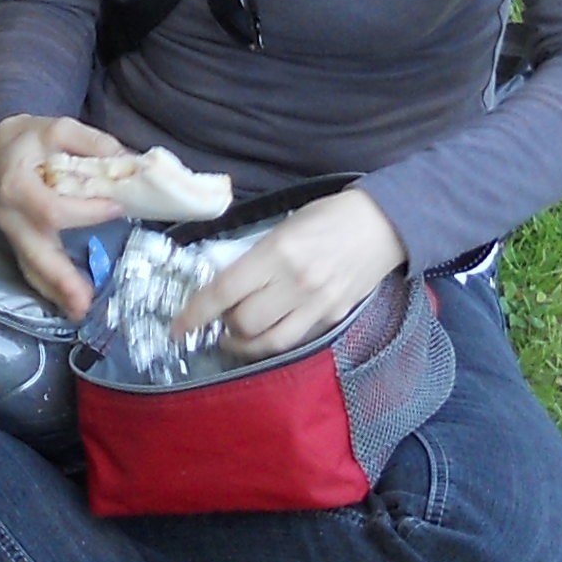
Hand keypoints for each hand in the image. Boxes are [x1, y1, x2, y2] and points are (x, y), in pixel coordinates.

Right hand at [0, 112, 132, 318]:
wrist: (2, 146)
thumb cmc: (33, 139)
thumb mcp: (61, 128)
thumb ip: (94, 143)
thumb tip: (132, 163)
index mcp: (17, 184)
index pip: (51, 208)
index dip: (84, 212)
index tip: (116, 208)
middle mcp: (9, 214)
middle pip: (34, 251)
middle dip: (60, 278)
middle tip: (85, 301)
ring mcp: (11, 233)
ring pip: (31, 267)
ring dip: (56, 291)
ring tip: (80, 311)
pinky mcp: (18, 243)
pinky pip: (32, 270)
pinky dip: (50, 289)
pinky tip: (70, 304)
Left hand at [173, 188, 405, 356]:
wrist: (383, 225)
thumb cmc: (328, 217)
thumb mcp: (283, 227)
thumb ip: (255, 258)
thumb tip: (225, 287)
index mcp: (278, 252)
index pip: (224, 291)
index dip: (196, 313)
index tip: (178, 327)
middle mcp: (296, 282)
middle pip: (243, 323)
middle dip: (223, 325)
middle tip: (220, 317)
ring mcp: (317, 304)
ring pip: (268, 342)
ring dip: (244, 344)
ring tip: (236, 335)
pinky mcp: (334, 318)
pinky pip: (294, 341)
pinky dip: (273, 342)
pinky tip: (266, 334)